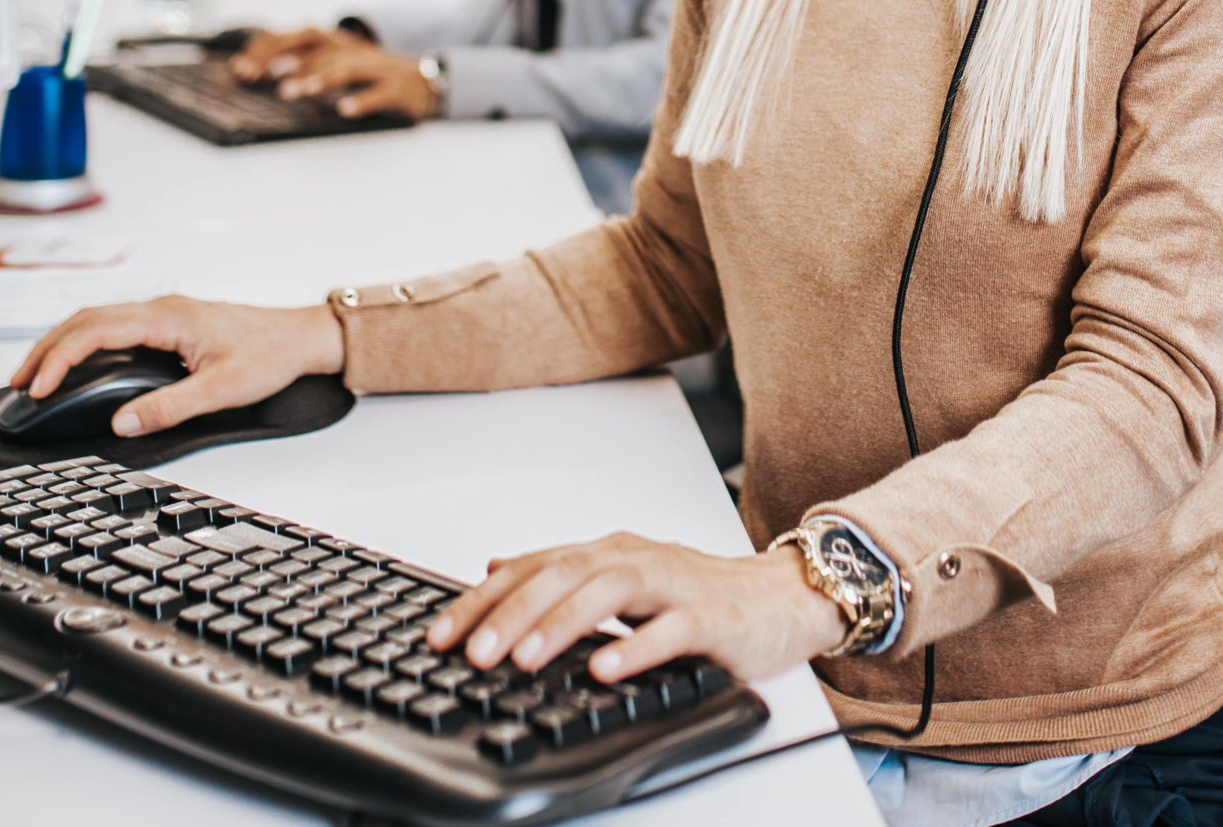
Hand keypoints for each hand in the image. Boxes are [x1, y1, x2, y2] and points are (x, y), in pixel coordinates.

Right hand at [8, 295, 345, 436]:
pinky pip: (113, 326)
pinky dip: (84, 343)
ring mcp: (162, 313)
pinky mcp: (167, 323)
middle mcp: (160, 308)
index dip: (60, 358)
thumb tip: (122, 422)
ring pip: (96, 319)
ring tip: (36, 376)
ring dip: (62, 344)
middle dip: (47, 349)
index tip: (37, 387)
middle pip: (86, 319)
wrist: (300, 337)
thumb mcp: (221, 388)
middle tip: (20, 384)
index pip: (96, 329)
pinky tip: (76, 365)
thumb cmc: (270, 355)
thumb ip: (169, 407)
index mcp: (168, 317)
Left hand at [230, 27, 436, 121]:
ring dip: (322, 79)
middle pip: (322, 51)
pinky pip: (379, 93)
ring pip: (348, 69)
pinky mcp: (398, 89)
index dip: (271, 50)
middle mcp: (357, 52)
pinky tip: (344, 110)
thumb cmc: (377, 77)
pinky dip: (362, 101)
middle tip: (266, 77)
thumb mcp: (344, 66)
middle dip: (293, 63)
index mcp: (341, 46)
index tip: (243, 69)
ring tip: (298, 91)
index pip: (300, 39)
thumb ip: (311, 66)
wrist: (430, 82)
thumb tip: (265, 71)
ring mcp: (379, 69)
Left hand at [424, 534, 848, 686]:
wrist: (782, 598)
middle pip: (563, 574)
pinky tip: (604, 668)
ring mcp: (673, 584)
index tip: (439, 636)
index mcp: (607, 553)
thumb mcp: (621, 579)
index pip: (531, 569)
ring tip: (524, 658)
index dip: (481, 601)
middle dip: (511, 613)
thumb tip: (493, 567)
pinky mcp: (710, 616)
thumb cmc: (699, 596)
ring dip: (561, 624)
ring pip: (609, 592)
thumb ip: (559, 573)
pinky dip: (635, 647)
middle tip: (472, 652)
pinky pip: (670, 630)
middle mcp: (634, 559)